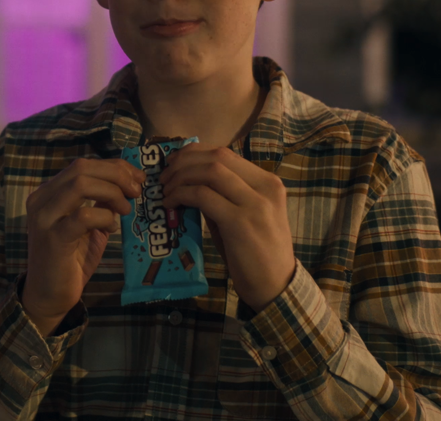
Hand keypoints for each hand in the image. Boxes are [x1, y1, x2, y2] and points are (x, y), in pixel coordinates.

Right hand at [22, 158, 143, 335]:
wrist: (49, 295)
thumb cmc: (70, 259)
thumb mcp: (88, 224)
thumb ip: (100, 202)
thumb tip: (126, 182)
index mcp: (49, 192)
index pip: (82, 165)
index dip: (114, 167)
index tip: (137, 178)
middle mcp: (42, 199)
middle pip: (81, 168)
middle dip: (116, 175)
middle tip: (136, 192)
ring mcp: (44, 217)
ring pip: (80, 184)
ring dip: (111, 193)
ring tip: (125, 209)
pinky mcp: (53, 238)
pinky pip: (83, 216)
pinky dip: (104, 217)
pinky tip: (112, 228)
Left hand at [161, 146, 295, 311]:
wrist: (276, 286)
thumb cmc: (258, 253)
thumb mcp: (245, 216)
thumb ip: (224, 195)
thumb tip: (189, 181)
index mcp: (268, 182)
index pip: (226, 153)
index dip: (194, 154)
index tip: (174, 164)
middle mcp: (265, 187)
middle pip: (217, 157)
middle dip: (184, 162)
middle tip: (164, 177)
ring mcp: (255, 204)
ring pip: (210, 171)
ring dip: (180, 177)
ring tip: (165, 191)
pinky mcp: (240, 222)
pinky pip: (203, 196)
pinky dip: (181, 195)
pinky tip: (171, 205)